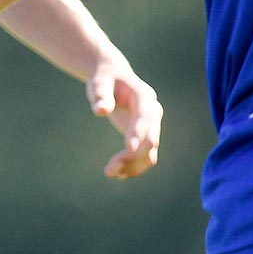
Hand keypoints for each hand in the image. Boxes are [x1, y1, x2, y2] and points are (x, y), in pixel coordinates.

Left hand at [88, 64, 161, 178]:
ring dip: (133, 166)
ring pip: (149, 153)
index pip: (145, 117)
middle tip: (109, 169)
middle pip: (150, 139)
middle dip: (132, 156)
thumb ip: (101, 95)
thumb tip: (100, 110)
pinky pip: (144, 156)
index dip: (138, 133)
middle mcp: (152, 112)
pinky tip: (117, 174)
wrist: (112, 79)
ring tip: (110, 173)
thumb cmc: (104, 79)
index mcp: (144, 97)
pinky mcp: (144, 136)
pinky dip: (133, 167)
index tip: (128, 148)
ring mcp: (151, 126)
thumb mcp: (99, 83)